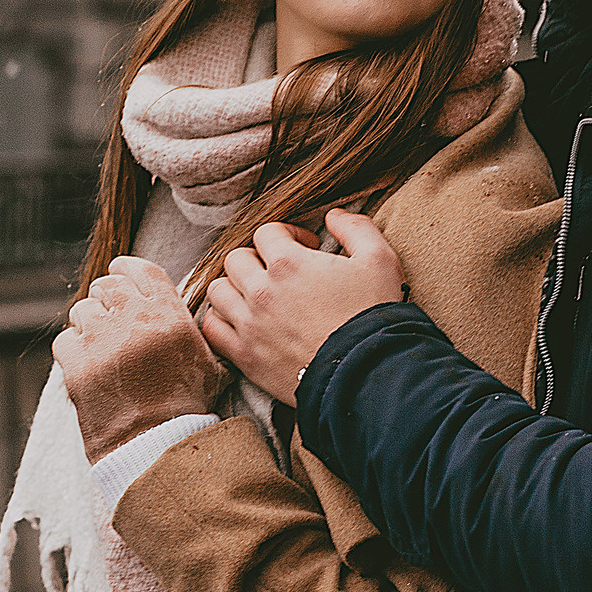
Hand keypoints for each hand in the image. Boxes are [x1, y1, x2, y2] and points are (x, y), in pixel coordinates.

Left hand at [54, 257, 232, 461]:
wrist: (157, 449)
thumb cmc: (186, 408)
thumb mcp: (208, 364)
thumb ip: (193, 330)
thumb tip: (177, 308)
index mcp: (170, 316)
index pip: (141, 269)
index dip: (127, 268)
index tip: (120, 272)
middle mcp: (135, 322)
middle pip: (107, 285)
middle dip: (106, 297)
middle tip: (109, 316)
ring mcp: (103, 342)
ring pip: (82, 310)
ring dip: (89, 325)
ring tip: (101, 348)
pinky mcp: (77, 365)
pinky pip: (65, 339)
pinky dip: (73, 351)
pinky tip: (88, 366)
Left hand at [201, 210, 404, 402]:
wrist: (367, 375)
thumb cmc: (374, 317)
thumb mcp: (380, 261)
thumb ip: (356, 228)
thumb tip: (334, 215)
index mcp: (288, 262)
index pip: (267, 232)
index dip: (288, 235)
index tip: (306, 249)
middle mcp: (260, 290)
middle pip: (237, 259)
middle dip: (258, 259)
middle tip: (281, 273)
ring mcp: (248, 324)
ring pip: (218, 290)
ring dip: (235, 288)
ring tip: (258, 296)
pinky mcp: (245, 356)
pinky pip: (212, 328)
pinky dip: (221, 320)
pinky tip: (242, 321)